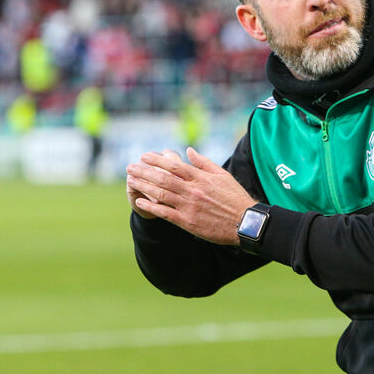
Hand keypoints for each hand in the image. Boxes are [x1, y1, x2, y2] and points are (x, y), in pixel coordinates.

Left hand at [126, 147, 256, 244]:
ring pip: (161, 194)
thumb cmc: (235, 198)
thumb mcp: (223, 175)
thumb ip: (204, 163)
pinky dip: (150, 206)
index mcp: (201, 178)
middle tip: (130, 167)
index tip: (144, 156)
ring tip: (130, 180)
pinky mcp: (188, 221)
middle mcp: (193, 190)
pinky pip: (164, 212)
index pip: (174, 165)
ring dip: (143, 186)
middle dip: (144, 171)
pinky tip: (139, 201)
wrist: (244, 222)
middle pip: (163, 178)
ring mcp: (189, 206)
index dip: (157, 159)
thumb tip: (189, 151)